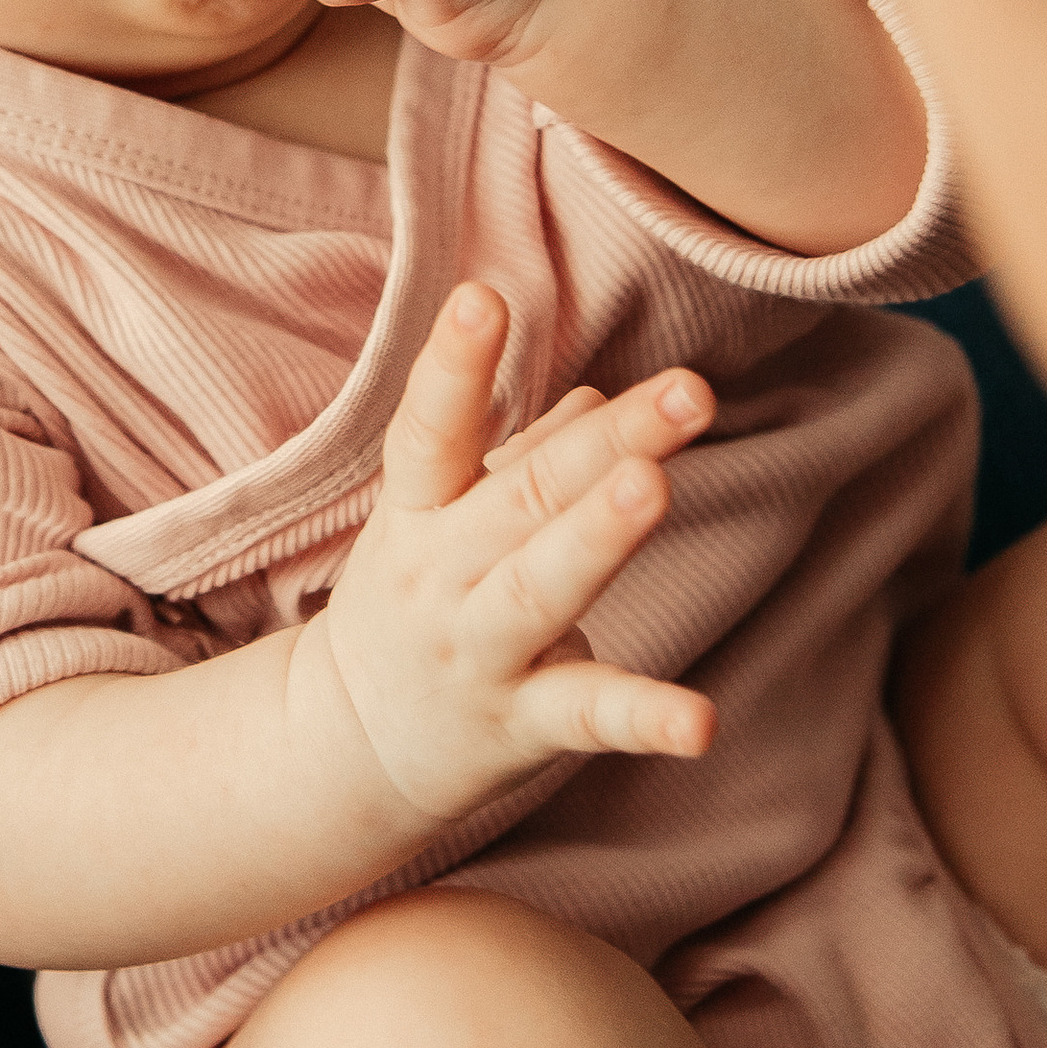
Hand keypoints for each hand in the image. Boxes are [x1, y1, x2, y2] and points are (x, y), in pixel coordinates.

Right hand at [299, 282, 717, 826]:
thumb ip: (522, 456)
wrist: (344, 749)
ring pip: (541, 589)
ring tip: (656, 488)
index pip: (430, 431)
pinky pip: (586, 714)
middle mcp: (442, 574)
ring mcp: (479, 650)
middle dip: (606, 442)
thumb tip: (596, 394)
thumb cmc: (415, 605)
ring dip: (600, 537)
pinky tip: (701, 721)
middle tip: (687, 391)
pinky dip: (645, 717)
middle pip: (524, 497)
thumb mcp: (439, 520)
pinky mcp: (522, 722)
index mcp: (421, 510)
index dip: (454, 366)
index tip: (482, 298)